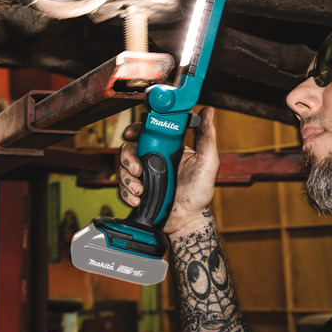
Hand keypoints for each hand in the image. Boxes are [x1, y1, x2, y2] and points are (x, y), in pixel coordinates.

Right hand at [119, 107, 218, 234]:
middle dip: (128, 159)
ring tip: (140, 190)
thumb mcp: (207, 161)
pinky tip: (138, 199)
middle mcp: (154, 159)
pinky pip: (122, 188)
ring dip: (127, 179)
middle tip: (137, 170)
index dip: (136, 130)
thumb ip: (207, 136)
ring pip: (122, 168)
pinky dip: (126, 193)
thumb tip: (208, 111)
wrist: (189, 220)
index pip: (148, 132)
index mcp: (168, 148)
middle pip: (129, 149)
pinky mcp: (137, 191)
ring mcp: (145, 176)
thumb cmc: (200, 192)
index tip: (131, 133)